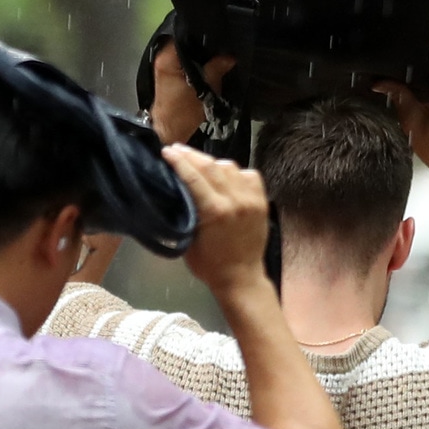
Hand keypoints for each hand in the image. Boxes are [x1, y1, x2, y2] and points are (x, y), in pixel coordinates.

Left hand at [148, 44, 235, 146]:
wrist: (170, 131)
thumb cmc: (182, 114)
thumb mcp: (204, 91)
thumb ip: (216, 69)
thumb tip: (230, 56)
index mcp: (168, 57)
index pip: (187, 34)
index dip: (205, 34)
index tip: (221, 35)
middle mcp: (164, 57)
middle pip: (189, 41)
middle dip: (206, 44)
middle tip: (225, 44)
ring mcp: (168, 64)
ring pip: (190, 51)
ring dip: (204, 54)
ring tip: (221, 52)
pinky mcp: (173, 73)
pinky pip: (189, 60)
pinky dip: (200, 62)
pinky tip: (213, 63)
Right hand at [162, 144, 268, 294]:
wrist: (241, 278)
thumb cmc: (209, 265)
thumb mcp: (188, 238)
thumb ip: (184, 210)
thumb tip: (174, 188)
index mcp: (215, 211)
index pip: (193, 176)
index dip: (178, 160)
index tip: (166, 151)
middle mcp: (235, 200)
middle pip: (211, 166)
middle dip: (192, 155)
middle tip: (178, 150)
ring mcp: (252, 199)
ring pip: (230, 167)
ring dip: (212, 162)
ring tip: (199, 163)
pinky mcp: (262, 201)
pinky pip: (249, 175)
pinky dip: (235, 172)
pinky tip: (225, 175)